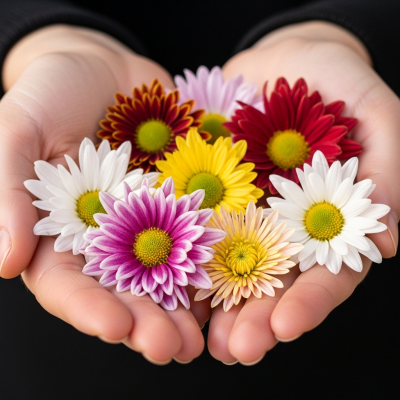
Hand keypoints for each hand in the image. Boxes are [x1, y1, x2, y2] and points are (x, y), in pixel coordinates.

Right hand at [0, 25, 209, 363]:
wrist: (104, 68)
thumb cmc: (50, 93)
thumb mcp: (18, 131)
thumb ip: (7, 193)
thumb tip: (4, 264)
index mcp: (59, 231)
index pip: (68, 283)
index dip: (89, 308)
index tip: (116, 328)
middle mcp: (105, 237)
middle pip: (123, 290)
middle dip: (146, 321)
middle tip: (172, 349)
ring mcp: (147, 221)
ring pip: (165, 274)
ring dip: (182, 308)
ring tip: (202, 339)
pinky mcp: (179, 202)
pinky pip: (197, 235)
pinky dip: (211, 262)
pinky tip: (228, 288)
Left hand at [206, 21, 398, 364]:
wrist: (281, 63)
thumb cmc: (337, 82)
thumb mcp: (376, 114)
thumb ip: (389, 170)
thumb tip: (390, 242)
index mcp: (327, 221)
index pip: (326, 272)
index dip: (309, 301)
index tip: (286, 326)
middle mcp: (284, 227)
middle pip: (272, 283)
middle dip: (255, 317)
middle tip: (237, 349)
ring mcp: (244, 214)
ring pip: (228, 267)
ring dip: (213, 304)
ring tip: (197, 338)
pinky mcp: (208, 195)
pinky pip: (192, 228)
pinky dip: (179, 256)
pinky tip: (164, 284)